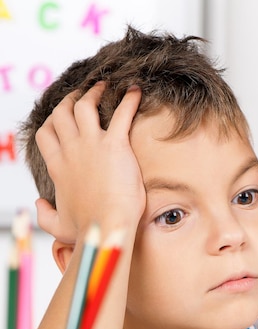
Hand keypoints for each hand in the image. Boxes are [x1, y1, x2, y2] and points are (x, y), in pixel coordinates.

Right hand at [35, 82, 145, 242]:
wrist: (106, 229)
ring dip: (92, 93)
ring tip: (102, 86)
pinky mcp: (116, 145)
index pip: (46, 134)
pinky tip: (136, 90)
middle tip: (80, 95)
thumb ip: (44, 214)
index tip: (60, 118)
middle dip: (69, 100)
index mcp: (58, 166)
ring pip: (84, 105)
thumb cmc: (86, 230)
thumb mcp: (57, 225)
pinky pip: (122, 113)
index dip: (51, 122)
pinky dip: (130, 99)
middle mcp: (71, 150)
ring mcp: (92, 145)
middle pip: (62, 113)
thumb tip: (39, 204)